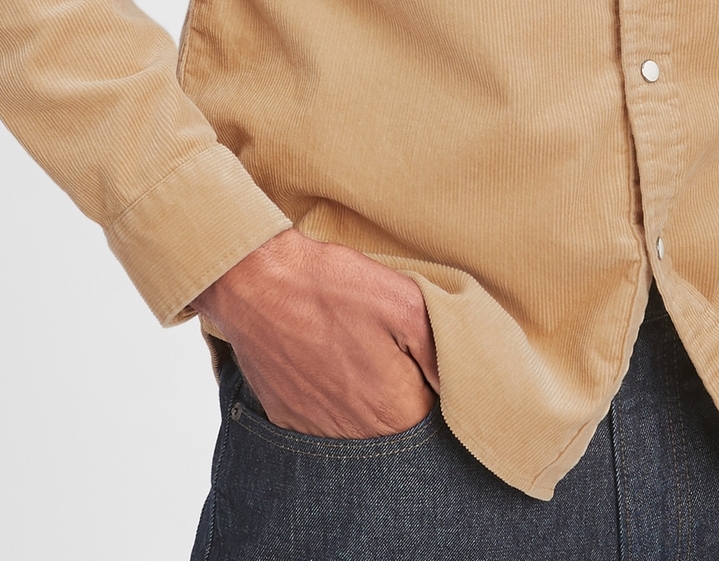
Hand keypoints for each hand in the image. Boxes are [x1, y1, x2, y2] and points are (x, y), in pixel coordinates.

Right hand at [193, 228, 439, 436]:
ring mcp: (316, 433)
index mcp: (393, 411)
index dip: (441, 389)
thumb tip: (463, 386)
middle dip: (407, 396)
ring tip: (363, 357)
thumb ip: (441, 351)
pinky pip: (326, 423)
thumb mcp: (405, 302)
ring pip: (363, 430)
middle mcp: (355, 436)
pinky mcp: (288, 419)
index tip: (432, 363)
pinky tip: (334, 364)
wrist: (255, 282)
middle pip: (400, 431)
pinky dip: (336, 400)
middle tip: (398, 355)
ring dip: (370, 401)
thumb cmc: (331, 287)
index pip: (437, 421)